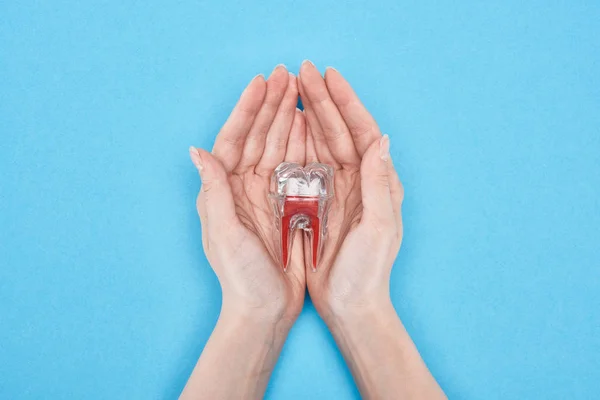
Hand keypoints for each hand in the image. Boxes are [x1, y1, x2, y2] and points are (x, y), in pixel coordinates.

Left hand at [189, 65, 305, 324]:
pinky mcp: (289, 205)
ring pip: (278, 146)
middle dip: (271, 105)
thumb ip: (213, 191)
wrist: (264, 309)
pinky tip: (310, 125)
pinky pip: (296, 167)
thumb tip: (196, 150)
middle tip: (287, 75)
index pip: (234, 140)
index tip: (261, 83)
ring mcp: (268, 194)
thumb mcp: (223, 234)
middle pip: (258, 136)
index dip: (247, 110)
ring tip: (299, 91)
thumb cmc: (239, 276)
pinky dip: (303, 144)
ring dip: (288, 118)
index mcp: (225, 190)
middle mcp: (244, 187)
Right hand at [298, 61, 444, 399]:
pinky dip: (295, 143)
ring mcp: (336, 189)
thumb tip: (382, 138)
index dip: (347, 102)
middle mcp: (358, 180)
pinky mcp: (317, 202)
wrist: (350, 304)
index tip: (328, 76)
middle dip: (321, 99)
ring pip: (320, 142)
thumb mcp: (380, 228)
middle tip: (301, 72)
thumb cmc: (369, 272)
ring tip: (290, 90)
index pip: (363, 131)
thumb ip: (381, 184)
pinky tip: (283, 127)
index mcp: (377, 182)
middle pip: (339, 130)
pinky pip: (304, 164)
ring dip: (307, 114)